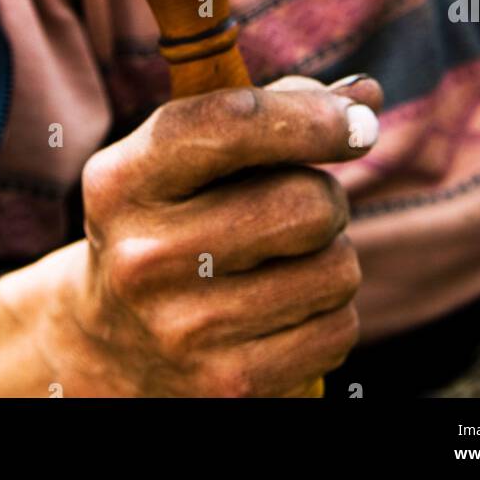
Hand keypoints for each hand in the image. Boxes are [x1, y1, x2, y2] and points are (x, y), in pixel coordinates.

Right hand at [0, 75, 381, 397]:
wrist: (116, 343)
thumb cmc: (175, 219)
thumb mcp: (187, 157)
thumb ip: (270, 110)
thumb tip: (364, 95)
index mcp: (124, 182)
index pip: (230, 124)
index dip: (309, 115)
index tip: (356, 122)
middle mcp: (145, 255)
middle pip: (305, 202)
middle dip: (325, 194)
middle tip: (302, 203)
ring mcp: (185, 329)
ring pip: (336, 268)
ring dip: (332, 255)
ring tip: (287, 258)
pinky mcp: (229, 384)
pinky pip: (339, 329)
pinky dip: (331, 312)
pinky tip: (287, 307)